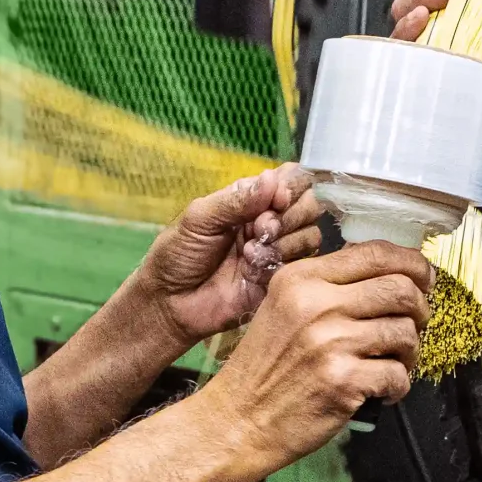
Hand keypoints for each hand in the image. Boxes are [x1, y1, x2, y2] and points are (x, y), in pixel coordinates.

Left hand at [134, 164, 325, 347]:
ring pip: (311, 236)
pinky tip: (251, 272)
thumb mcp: (200, 218)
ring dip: (283, 242)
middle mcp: (269, 221)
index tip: (277, 199)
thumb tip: (273, 178)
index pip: (291, 179)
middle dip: (289, 216)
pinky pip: (300, 266)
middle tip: (259, 229)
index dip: (292, 187)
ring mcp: (277, 251)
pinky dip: (277, 264)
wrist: (171, 303)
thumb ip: (237, 199)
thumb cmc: (178, 254)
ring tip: (249, 254)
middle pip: (309, 206)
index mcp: (250, 199)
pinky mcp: (279, 279)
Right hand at [201, 243, 432, 469]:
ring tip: (395, 362)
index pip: (375, 253)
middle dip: (421, 308)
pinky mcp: (344, 381)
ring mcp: (331, 342)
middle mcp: (317, 303)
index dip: (412, 263)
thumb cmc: (265, 367)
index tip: (424, 278)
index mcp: (302, 278)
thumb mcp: (283, 307)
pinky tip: (385, 390)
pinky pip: (398, 374)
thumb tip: (389, 274)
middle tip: (417, 324)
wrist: (238, 419)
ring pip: (406, 332)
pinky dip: (399, 385)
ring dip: (411, 351)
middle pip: (401, 288)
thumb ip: (327, 286)